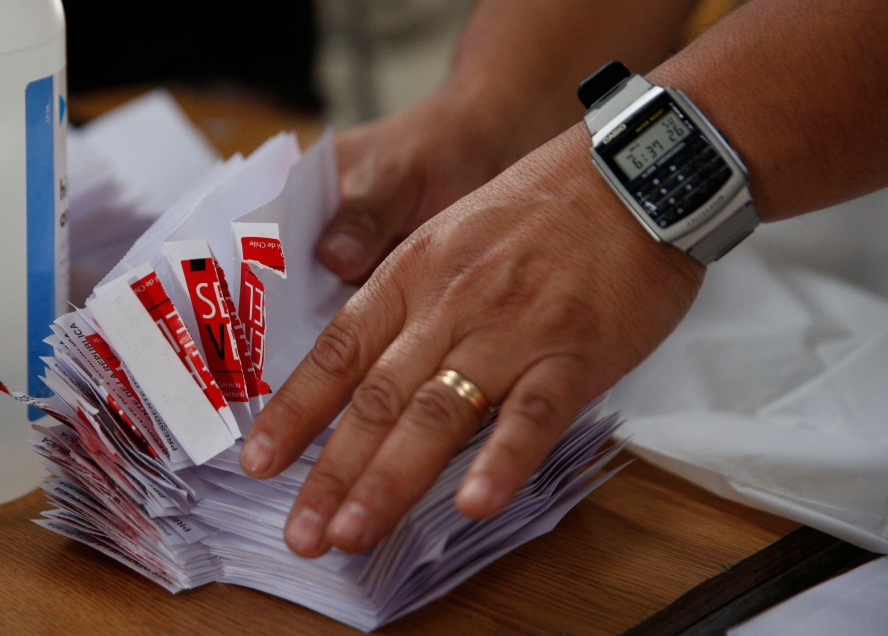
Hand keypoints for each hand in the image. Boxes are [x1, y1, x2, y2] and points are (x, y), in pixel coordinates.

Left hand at [240, 125, 704, 556]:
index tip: (257, 464)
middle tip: (302, 534)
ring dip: (392, 479)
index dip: (294, 413)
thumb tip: (365, 374)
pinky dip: (501, 461)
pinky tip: (473, 505)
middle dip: (331, 472)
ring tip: (355, 534)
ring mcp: (510, 330)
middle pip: (376, 398)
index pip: (336, 353)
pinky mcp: (574, 352)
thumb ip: (408, 303)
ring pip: (439, 413)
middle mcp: (448, 305)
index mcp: (411, 275)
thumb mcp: (450, 238)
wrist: (630, 175)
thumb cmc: (538, 210)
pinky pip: (533, 414)